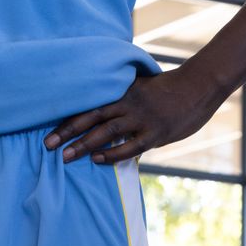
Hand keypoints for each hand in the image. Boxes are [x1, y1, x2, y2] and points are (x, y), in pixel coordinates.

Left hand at [43, 68, 221, 165]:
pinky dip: (113, 153)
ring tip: (66, 156)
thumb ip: (124, 99)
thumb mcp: (141, 87)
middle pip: (90, 117)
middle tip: (48, 144)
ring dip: (84, 144)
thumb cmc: (168, 88)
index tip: (48, 129)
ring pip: (106, 131)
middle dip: (68, 132)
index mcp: (121, 92)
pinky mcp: (155, 133)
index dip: (68, 117)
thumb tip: (108, 113)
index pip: (88, 105)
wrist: (197, 86)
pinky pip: (130, 145)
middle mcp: (126, 104)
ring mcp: (141, 118)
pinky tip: (98, 160)